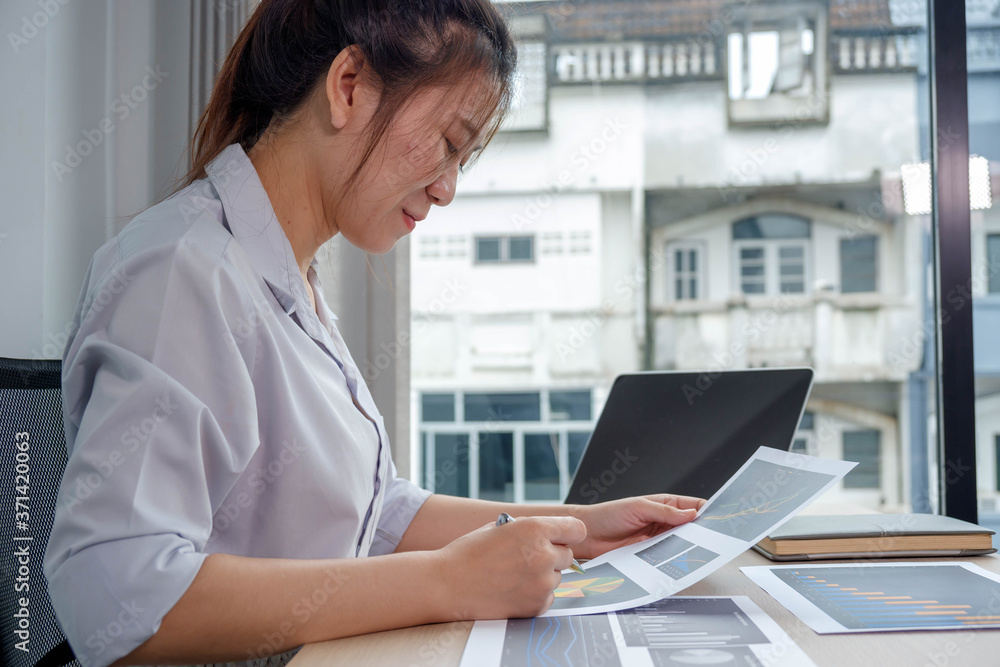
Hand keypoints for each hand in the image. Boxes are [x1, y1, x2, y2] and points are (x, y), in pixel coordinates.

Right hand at [435, 515, 585, 619]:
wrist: (447, 585)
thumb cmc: (469, 553)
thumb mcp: (500, 527)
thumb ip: (528, 529)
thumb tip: (549, 534)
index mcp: (535, 529)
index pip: (576, 529)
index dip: (568, 533)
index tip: (564, 537)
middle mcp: (543, 555)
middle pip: (568, 555)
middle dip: (552, 555)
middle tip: (526, 558)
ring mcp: (542, 583)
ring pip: (556, 577)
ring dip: (542, 576)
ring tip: (513, 576)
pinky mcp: (537, 605)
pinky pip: (548, 597)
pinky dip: (535, 594)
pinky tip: (512, 590)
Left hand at [570, 494, 705, 559]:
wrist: (588, 536)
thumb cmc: (609, 515)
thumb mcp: (638, 507)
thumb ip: (665, 511)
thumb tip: (691, 514)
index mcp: (665, 504)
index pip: (693, 506)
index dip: (708, 511)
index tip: (721, 518)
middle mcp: (664, 522)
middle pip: (692, 528)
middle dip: (703, 532)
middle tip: (715, 539)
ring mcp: (659, 539)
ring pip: (682, 544)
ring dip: (690, 547)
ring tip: (701, 551)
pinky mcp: (652, 555)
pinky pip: (668, 557)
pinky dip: (676, 559)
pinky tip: (681, 561)